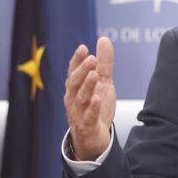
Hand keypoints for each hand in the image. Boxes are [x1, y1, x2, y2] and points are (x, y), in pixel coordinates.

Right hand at [64, 37, 115, 159]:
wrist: (94, 138)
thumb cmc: (96, 107)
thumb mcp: (103, 83)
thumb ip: (104, 63)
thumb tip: (103, 39)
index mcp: (76, 88)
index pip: (73, 71)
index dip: (77, 60)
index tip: (83, 48)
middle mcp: (73, 99)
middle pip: (75, 83)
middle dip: (82, 70)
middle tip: (92, 59)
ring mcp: (78, 113)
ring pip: (81, 99)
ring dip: (87, 86)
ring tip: (95, 75)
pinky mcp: (87, 127)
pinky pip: (88, 117)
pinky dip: (92, 109)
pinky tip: (97, 99)